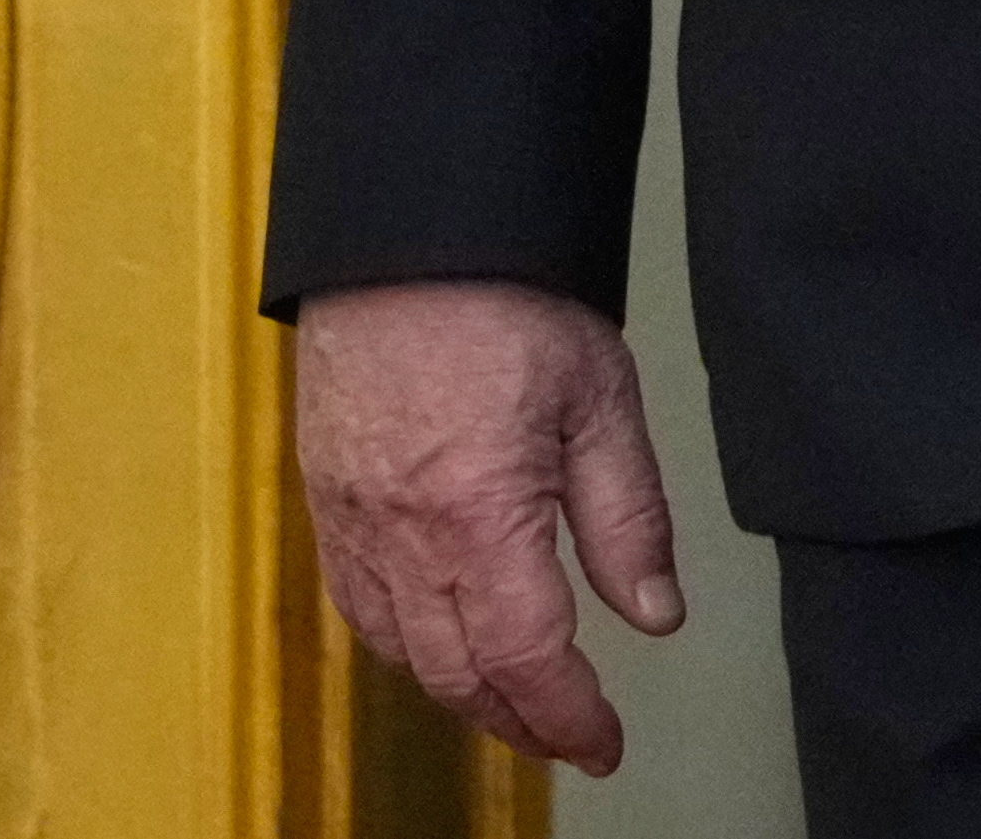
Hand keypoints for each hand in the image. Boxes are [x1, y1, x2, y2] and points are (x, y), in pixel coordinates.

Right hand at [294, 277, 684, 773]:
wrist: (409, 237)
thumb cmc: (505, 298)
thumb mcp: (602, 400)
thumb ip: (628, 518)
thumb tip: (654, 613)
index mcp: (479, 514)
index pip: (528, 657)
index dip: (569, 716)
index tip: (605, 743)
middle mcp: (403, 534)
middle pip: (458, 672)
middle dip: (519, 720)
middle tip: (571, 736)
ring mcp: (353, 521)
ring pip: (402, 651)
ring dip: (462, 693)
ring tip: (518, 705)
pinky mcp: (326, 501)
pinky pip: (359, 606)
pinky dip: (405, 646)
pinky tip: (441, 645)